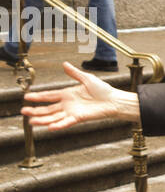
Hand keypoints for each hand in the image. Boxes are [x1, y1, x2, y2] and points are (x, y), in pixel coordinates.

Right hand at [21, 62, 139, 130]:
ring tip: (31, 122)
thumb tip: (64, 64)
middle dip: (36, 110)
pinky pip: (66, 122)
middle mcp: (68, 104)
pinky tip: (50, 127)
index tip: (27, 97)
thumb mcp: (87, 78)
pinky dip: (58, 125)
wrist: (114, 100)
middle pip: (48, 109)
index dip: (38, 97)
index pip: (49, 96)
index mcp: (68, 94)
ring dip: (43, 120)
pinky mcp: (79, 118)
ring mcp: (72, 112)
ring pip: (54, 117)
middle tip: (24, 111)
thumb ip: (74, 73)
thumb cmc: (103, 90)